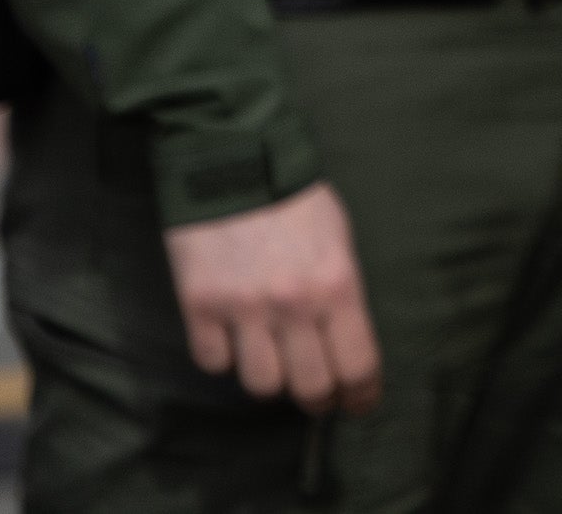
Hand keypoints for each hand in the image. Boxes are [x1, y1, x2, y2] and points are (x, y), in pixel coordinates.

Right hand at [162, 181, 380, 413]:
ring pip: (261, 385)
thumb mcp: (338, 238)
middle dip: (320, 399)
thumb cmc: (293, 197)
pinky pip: (214, 363)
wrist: (231, 158)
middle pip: (311, 387)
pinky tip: (232, 338)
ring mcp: (242, 309)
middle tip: (319, 395)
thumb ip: (341, 292)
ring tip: (274, 361)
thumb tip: (345, 343)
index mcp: (337, 285)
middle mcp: (292, 305)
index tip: (360, 403)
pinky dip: (225, 358)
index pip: (358, 365)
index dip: (362, 395)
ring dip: (272, 380)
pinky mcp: (198, 306)